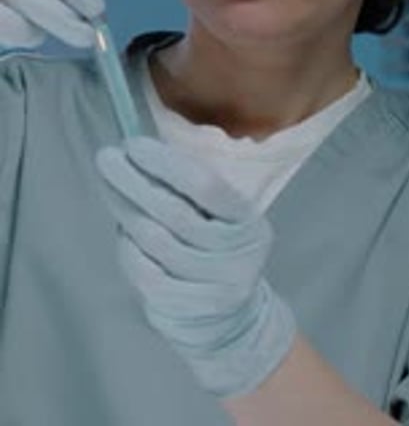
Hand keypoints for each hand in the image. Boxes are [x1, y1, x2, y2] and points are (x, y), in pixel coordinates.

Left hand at [96, 137, 296, 396]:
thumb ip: (191, 190)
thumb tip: (140, 152)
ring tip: (109, 187)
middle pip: (174, 212)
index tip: (133, 145)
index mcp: (247, 221)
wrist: (233, 319)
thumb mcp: (222, 218)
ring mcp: (213, 285)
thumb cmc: (217, 250)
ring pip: (155, 240)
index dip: (165, 162)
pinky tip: (123, 232)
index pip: (204, 185)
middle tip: (106, 158)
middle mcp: (236, 254)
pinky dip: (128, 248)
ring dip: (125, 209)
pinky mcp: (187, 308)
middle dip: (133, 180)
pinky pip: (145, 271)